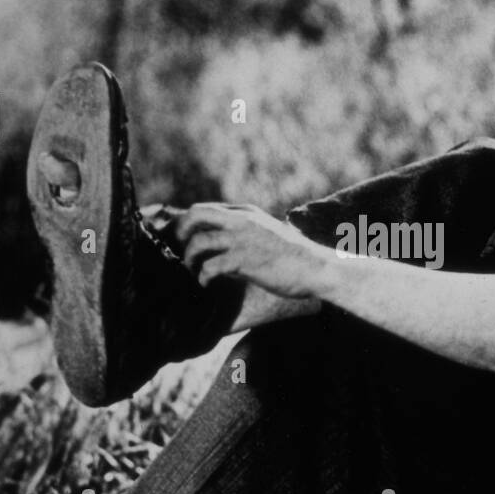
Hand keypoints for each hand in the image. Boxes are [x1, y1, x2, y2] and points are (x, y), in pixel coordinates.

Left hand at [173, 203, 330, 298]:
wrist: (316, 267)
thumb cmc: (294, 257)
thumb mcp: (267, 234)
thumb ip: (246, 234)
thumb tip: (222, 248)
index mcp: (246, 213)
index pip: (205, 209)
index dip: (188, 224)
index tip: (182, 240)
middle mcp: (241, 221)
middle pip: (195, 214)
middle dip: (180, 232)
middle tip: (178, 251)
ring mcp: (242, 239)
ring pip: (198, 242)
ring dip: (189, 259)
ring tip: (193, 272)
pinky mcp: (244, 260)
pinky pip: (209, 267)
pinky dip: (203, 277)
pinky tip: (206, 284)